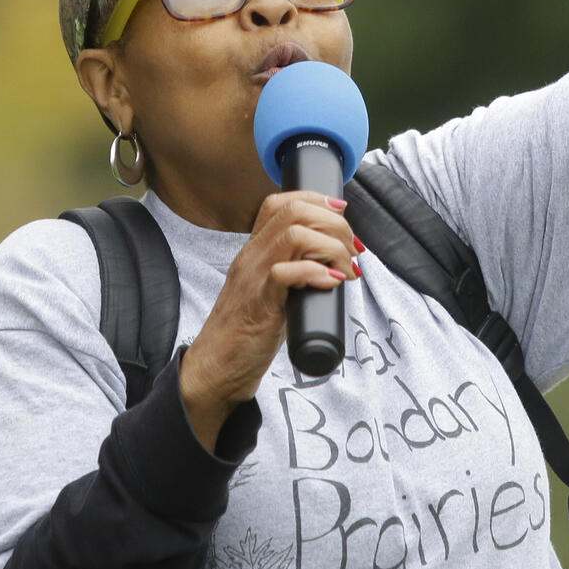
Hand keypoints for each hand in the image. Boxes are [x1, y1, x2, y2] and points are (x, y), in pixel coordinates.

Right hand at [179, 190, 359, 448]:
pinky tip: (332, 284)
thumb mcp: (269, 293)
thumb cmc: (247, 334)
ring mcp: (253, 278)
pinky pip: (286, 272)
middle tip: (352, 252)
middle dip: (335, 224)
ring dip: (331, 247)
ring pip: (294, 234)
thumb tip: (334, 268)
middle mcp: (251, 257)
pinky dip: (316, 273)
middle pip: (293, 212)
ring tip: (346, 270)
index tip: (342, 213)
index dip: (315, 199)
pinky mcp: (259, 303)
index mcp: (253, 251)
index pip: (278, 203)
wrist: (216, 369)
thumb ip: (291, 275)